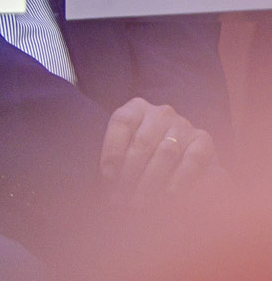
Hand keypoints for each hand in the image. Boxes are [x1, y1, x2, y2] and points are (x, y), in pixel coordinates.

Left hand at [99, 97, 221, 205]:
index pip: (122, 123)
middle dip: (130, 174)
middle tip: (121, 200)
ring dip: (151, 181)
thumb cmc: (142, 159)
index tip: (107, 179)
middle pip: (142, 142)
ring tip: (140, 203)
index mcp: (136, 108)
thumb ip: (117, 159)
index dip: (112, 151)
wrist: (181, 162)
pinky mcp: (203, 140)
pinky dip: (180, 179)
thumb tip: (109, 180)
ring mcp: (184, 125)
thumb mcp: (124, 152)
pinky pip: (193, 160)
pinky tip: (169, 196)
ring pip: (166, 153)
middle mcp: (161, 113)